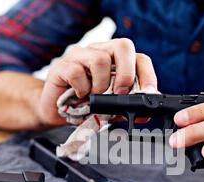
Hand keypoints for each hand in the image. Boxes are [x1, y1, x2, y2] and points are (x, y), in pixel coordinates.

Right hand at [36, 38, 157, 124]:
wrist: (55, 112)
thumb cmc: (84, 105)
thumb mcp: (111, 109)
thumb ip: (127, 108)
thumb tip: (145, 114)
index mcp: (114, 60)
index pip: (139, 57)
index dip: (147, 75)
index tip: (148, 94)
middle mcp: (98, 52)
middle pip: (123, 45)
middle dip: (127, 73)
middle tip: (121, 93)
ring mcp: (79, 56)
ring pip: (100, 59)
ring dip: (101, 85)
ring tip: (95, 97)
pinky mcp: (61, 66)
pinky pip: (76, 72)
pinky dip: (82, 89)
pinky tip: (80, 96)